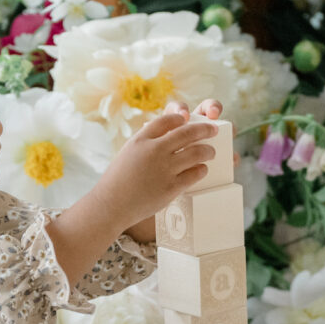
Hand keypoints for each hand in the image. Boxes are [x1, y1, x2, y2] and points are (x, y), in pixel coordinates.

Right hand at [98, 99, 225, 234]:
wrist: (111, 205)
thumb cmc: (118, 180)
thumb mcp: (127, 153)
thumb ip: (146, 143)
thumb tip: (167, 138)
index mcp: (140, 140)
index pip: (166, 120)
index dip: (179, 118)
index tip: (186, 119)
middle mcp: (154, 150)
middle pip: (187, 132)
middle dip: (205, 129)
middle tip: (213, 129)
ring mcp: (164, 169)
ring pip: (197, 153)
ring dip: (207, 150)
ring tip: (211, 152)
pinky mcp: (171, 187)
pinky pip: (195, 174)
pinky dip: (202, 169)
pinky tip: (202, 169)